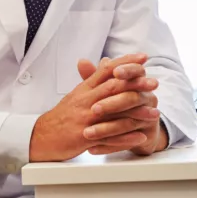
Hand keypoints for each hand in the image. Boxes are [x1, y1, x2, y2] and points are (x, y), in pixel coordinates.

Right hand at [29, 54, 161, 161]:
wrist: (41, 137)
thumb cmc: (64, 115)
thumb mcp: (78, 93)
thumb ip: (94, 79)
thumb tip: (108, 62)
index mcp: (85, 89)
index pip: (106, 71)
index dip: (125, 63)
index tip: (143, 58)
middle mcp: (86, 102)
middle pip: (112, 89)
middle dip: (136, 84)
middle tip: (154, 82)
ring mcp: (86, 120)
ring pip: (114, 114)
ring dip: (136, 113)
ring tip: (155, 113)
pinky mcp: (84, 138)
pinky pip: (109, 138)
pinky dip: (126, 138)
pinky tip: (141, 136)